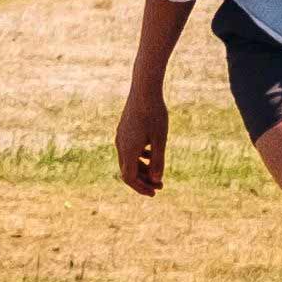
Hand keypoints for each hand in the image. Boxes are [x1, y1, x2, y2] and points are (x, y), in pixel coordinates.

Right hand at [110, 74, 167, 199]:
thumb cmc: (155, 114)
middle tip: (160, 186)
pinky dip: (139, 157)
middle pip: (128, 171)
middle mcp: (121, 145)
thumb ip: (158, 161)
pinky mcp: (124, 129)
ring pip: (128, 160)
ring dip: (142, 169)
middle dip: (143, 181)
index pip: (130, 178)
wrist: (144, 89)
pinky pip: (129, 150)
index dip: (142, 188)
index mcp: (128, 150)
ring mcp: (121, 137)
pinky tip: (151, 154)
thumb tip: (156, 180)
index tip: (155, 193)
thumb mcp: (160, 140)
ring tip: (158, 172)